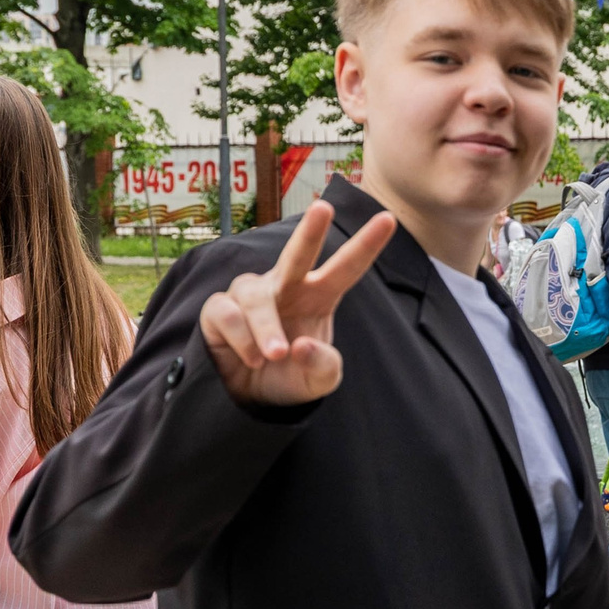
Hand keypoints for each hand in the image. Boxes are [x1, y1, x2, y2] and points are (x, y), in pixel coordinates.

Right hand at [198, 201, 398, 405]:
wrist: (250, 400)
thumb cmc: (291, 378)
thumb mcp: (319, 382)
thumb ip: (322, 367)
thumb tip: (300, 346)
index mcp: (318, 297)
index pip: (345, 268)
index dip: (366, 245)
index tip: (389, 219)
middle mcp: (285, 287)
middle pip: (297, 254)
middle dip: (310, 231)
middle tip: (323, 208)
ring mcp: (251, 294)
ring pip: (256, 296)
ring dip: (267, 328)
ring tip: (275, 356)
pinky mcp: (219, 309)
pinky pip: (228, 312)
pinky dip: (242, 338)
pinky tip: (252, 359)